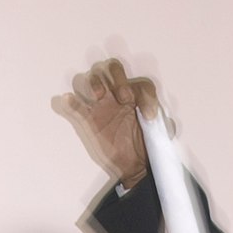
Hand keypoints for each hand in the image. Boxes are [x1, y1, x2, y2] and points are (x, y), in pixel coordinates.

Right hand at [54, 57, 158, 187]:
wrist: (135, 166)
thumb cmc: (145, 145)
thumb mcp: (160, 133)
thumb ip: (163, 123)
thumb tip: (158, 117)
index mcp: (136, 95)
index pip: (141, 83)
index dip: (146, 96)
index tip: (149, 117)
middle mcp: (117, 94)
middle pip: (111, 67)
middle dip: (118, 77)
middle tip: (124, 99)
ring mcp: (101, 105)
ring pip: (91, 78)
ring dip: (94, 81)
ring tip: (100, 96)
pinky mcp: (89, 119)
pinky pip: (76, 106)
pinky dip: (71, 101)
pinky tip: (69, 99)